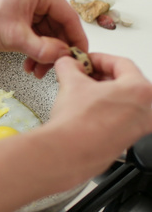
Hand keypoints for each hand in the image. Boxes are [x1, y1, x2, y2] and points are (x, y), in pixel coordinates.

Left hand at [0, 0, 87, 77]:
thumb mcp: (15, 38)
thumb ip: (42, 50)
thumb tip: (64, 57)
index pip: (69, 16)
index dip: (76, 40)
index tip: (81, 58)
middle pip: (58, 25)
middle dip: (54, 51)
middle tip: (51, 70)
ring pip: (46, 31)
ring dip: (42, 52)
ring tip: (36, 71)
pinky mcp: (21, 9)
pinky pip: (35, 30)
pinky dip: (33, 47)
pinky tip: (28, 63)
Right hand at [50, 53, 151, 174]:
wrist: (68, 152)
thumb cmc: (78, 123)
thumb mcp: (71, 83)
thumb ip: (69, 66)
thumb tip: (67, 63)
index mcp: (140, 91)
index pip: (121, 64)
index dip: (98, 59)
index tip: (86, 60)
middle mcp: (145, 111)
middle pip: (124, 83)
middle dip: (100, 77)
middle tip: (82, 75)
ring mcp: (137, 128)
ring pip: (121, 102)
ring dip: (100, 94)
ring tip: (79, 93)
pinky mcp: (125, 141)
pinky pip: (117, 119)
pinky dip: (103, 111)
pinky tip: (83, 111)